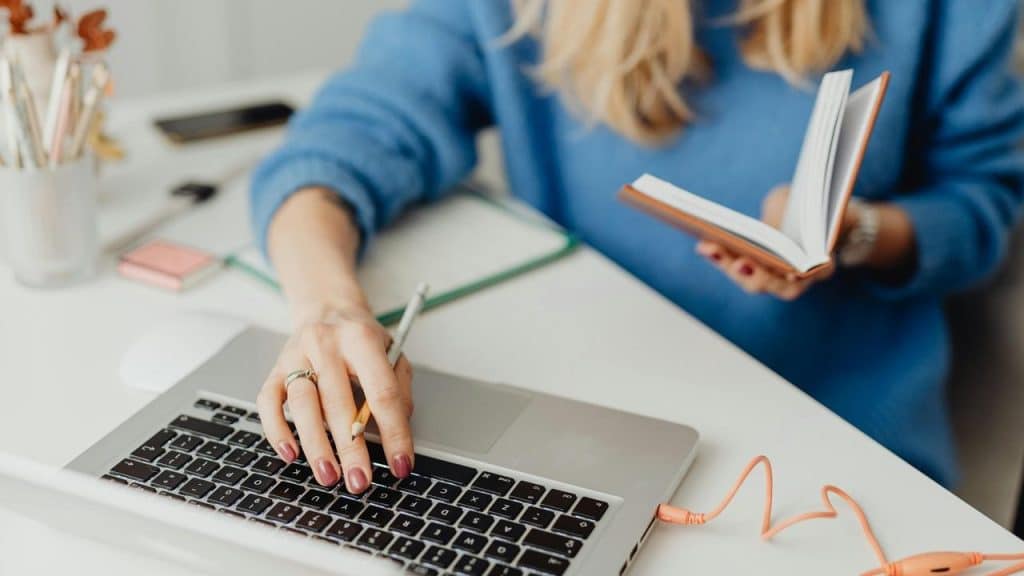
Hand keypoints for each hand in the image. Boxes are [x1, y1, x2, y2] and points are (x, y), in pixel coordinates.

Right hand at [257, 304, 413, 492]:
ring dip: (316, 445)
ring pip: (302, 405)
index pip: (382, 393)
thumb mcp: (393, 353)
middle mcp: (326, 344)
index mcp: (361, 339)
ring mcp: (296, 356)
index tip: (400, 464)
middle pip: (339, 403)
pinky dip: (277, 431)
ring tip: (328, 475)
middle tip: (360, 481)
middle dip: (351, 449)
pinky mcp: (275, 368)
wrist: (327, 308)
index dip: (394, 433)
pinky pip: (268, 402)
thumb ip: (399, 389)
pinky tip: (291, 454)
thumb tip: (397, 430)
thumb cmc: (362, 338)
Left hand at [695, 185, 847, 300]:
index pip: (812, 274)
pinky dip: (720, 257)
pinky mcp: (752, 270)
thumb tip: (784, 209)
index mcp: (821, 265)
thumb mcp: (814, 201)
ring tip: (709, 248)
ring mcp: (772, 279)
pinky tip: (703, 244)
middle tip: (740, 263)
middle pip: (773, 284)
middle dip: (754, 273)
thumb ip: (805, 207)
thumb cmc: (813, 206)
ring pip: (749, 280)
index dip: (802, 274)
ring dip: (727, 264)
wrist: (810, 215)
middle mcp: (796, 280)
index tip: (793, 272)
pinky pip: (734, 268)